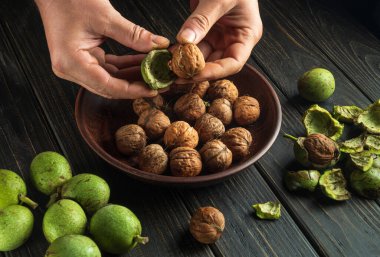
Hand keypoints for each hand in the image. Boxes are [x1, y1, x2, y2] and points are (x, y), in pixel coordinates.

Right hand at [35, 0, 169, 98]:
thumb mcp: (105, 16)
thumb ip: (134, 35)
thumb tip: (159, 45)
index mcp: (71, 63)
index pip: (107, 86)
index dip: (132, 90)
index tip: (153, 89)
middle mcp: (71, 69)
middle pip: (109, 86)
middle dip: (136, 85)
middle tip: (159, 83)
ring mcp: (76, 65)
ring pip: (111, 79)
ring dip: (133, 75)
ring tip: (155, 73)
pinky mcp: (83, 59)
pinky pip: (108, 67)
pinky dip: (125, 66)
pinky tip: (143, 62)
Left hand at [176, 0, 262, 82]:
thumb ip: (202, 20)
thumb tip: (185, 41)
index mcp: (247, 34)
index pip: (233, 63)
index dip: (214, 72)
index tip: (194, 74)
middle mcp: (234, 38)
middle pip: (216, 63)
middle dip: (196, 70)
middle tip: (176, 75)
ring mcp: (219, 34)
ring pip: (202, 56)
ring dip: (186, 62)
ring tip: (169, 67)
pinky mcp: (205, 29)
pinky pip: (194, 44)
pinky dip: (182, 50)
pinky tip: (170, 55)